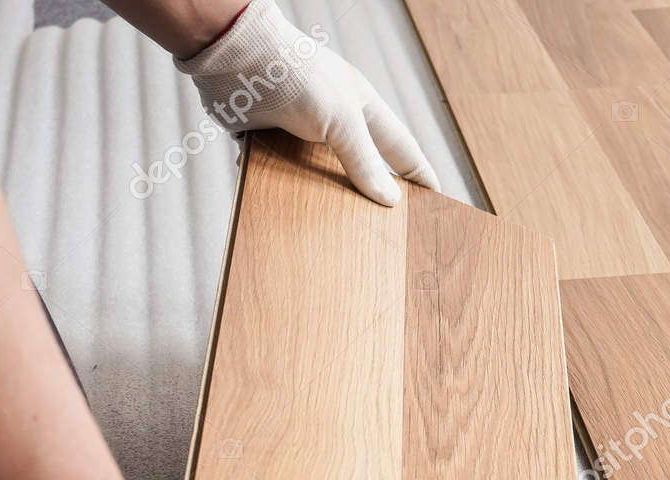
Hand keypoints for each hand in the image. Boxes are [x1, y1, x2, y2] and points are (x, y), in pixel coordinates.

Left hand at [176, 0, 439, 205]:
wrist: (234, 58)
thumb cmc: (294, 73)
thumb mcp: (340, 119)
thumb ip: (363, 160)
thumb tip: (389, 200)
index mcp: (360, 107)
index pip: (400, 146)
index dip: (418, 171)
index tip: (434, 198)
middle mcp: (333, 120)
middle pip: (362, 165)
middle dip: (373, 193)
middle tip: (388, 228)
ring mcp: (300, 130)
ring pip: (321, 175)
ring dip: (325, 199)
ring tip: (337, 232)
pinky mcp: (268, 139)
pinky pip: (281, 175)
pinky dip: (284, 192)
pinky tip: (289, 214)